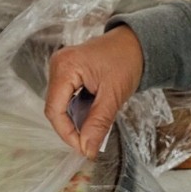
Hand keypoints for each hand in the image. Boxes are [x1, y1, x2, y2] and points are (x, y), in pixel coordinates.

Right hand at [44, 26, 144, 159]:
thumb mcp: (114, 95)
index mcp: (65, 67)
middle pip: (54, 108)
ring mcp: (61, 67)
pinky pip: (66, 97)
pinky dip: (77, 110)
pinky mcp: (67, 71)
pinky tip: (90, 116)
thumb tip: (87, 148)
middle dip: (70, 128)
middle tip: (89, 143)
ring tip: (92, 130)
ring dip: (74, 120)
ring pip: (59, 104)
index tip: (83, 148)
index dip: (66, 133)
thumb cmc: (126, 61)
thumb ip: (98, 123)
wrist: (136, 43)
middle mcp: (58, 65)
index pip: (54, 110)